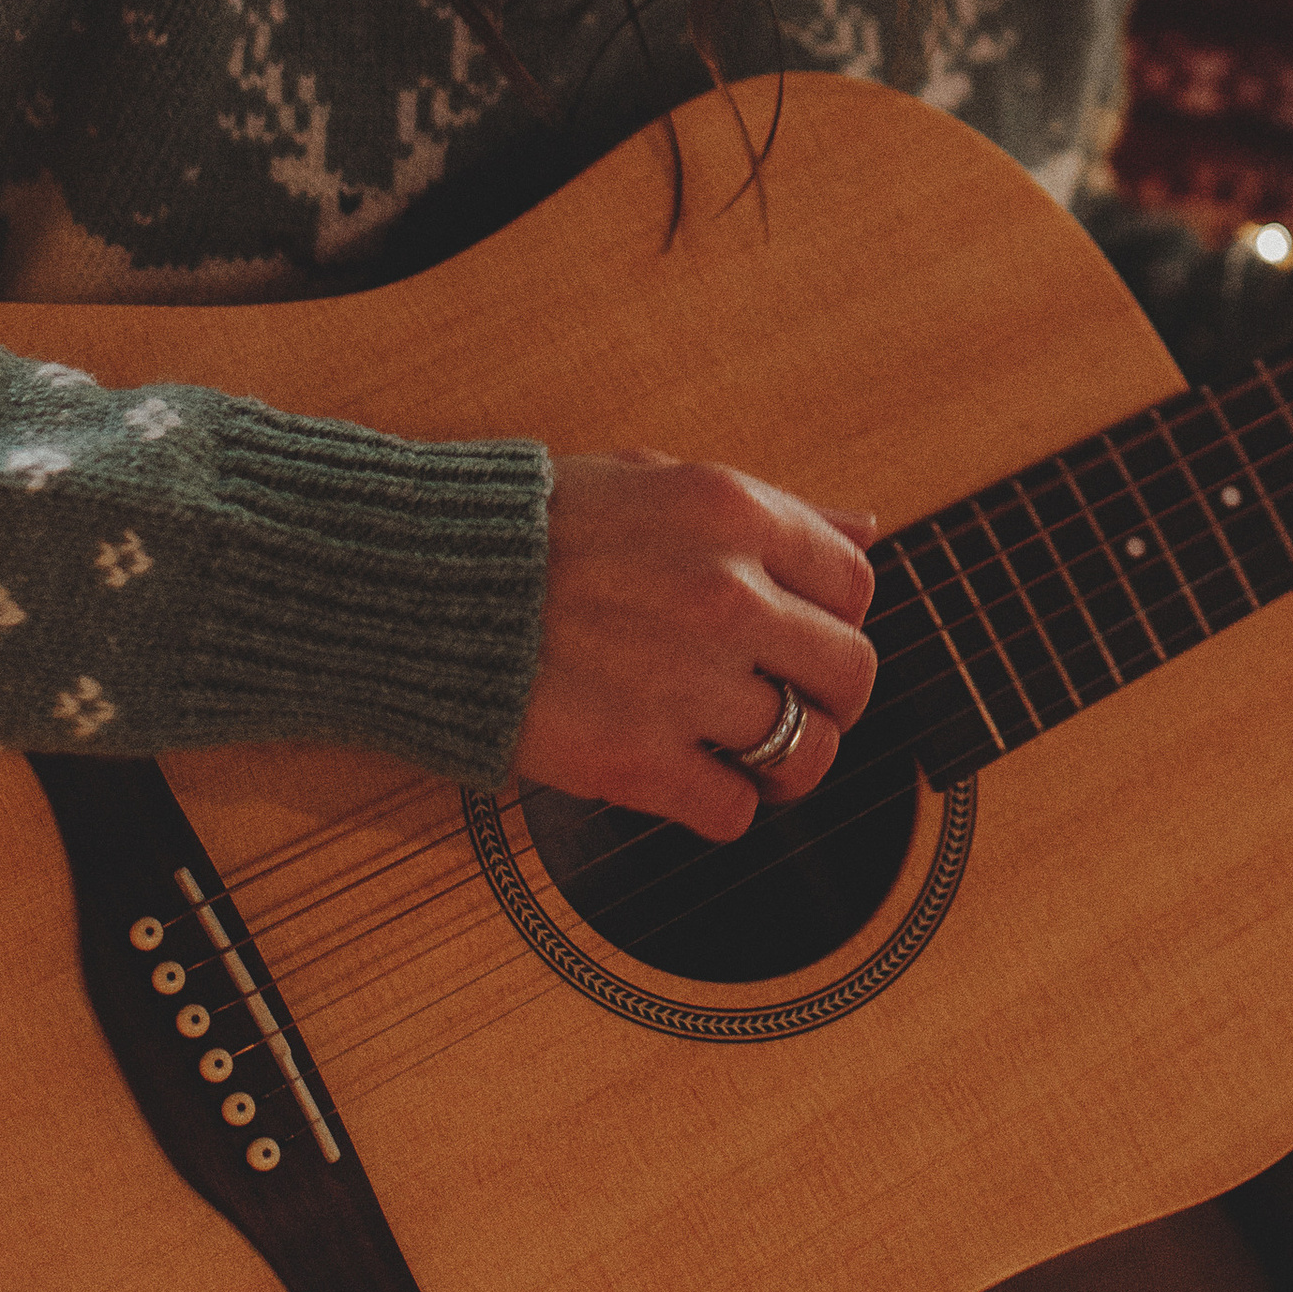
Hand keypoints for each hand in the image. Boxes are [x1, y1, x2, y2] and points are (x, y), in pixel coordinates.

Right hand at [512, 451, 877, 841]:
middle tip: (792, 704)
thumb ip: (771, 509)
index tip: (802, 636)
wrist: (427, 581)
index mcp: (733, 515)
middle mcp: (724, 595)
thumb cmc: (542, 528)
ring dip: (787, 763)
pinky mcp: (637, 760)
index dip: (836, 617)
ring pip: (807, 749)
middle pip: (851, 673)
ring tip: (749, 756)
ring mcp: (684, 682)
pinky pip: (734, 811)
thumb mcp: (660, 480)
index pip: (855, 583)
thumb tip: (865, 529)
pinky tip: (691, 782)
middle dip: (832, 699)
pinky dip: (724, 808)